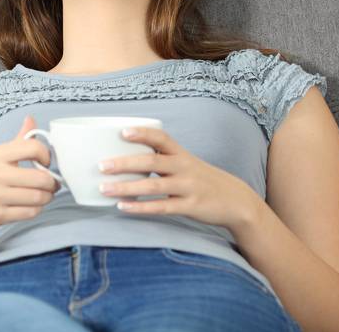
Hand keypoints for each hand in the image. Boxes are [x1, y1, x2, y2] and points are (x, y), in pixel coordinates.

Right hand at [0, 116, 57, 238]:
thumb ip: (17, 140)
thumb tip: (31, 119)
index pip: (33, 147)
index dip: (47, 155)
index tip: (46, 162)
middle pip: (41, 178)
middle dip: (52, 183)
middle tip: (52, 184)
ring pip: (38, 197)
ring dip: (47, 197)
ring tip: (44, 194)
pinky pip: (30, 212)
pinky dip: (37, 209)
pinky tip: (32, 205)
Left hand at [98, 126, 261, 233]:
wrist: (237, 202)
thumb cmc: (202, 180)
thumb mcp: (186, 164)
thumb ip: (162, 159)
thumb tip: (124, 158)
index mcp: (182, 154)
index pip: (161, 138)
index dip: (142, 133)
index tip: (122, 132)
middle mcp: (184, 168)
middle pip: (151, 162)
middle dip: (124, 163)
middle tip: (101, 165)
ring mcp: (188, 188)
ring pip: (153, 186)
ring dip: (126, 187)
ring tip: (104, 188)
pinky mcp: (190, 207)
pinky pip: (161, 207)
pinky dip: (140, 207)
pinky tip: (123, 207)